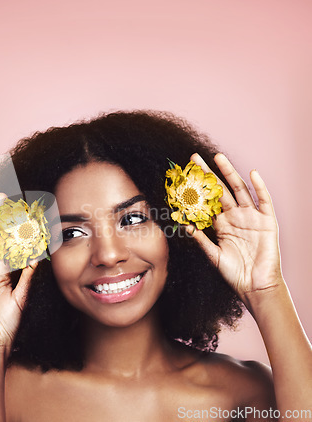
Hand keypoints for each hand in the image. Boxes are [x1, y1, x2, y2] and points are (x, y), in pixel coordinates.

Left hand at [187, 153, 283, 304]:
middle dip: (208, 174)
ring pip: (239, 189)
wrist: (255, 285)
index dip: (196, 189)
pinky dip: (259, 186)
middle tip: (194, 159)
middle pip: (220, 190)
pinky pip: (264, 200)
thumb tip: (184, 225)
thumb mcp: (212, 255)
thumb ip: (200, 240)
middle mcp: (234, 217)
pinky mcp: (267, 221)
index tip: (184, 176)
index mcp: (220, 224)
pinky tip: (252, 173)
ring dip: (229, 173)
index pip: (207, 202)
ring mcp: (251, 217)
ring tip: (218, 158)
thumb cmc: (234, 272)